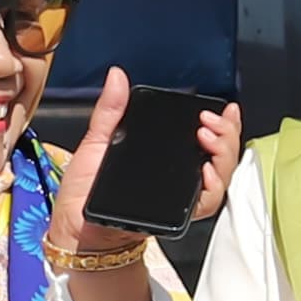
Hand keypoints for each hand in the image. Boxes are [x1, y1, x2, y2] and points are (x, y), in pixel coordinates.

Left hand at [50, 67, 244, 234]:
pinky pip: (206, 203)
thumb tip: (116, 75)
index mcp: (167, 154)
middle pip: (221, 154)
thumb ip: (111, 110)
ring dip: (222, 156)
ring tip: (207, 138)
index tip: (224, 109)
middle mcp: (181, 174)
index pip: (209, 136)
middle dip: (226, 135)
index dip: (225, 123)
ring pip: (221, 177)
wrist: (75, 225)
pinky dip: (212, 187)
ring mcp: (182, 195)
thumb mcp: (98, 141)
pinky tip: (206, 171)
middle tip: (209, 123)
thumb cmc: (86, 187)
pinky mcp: (177, 215)